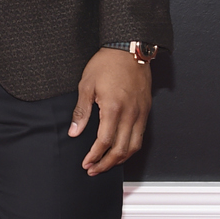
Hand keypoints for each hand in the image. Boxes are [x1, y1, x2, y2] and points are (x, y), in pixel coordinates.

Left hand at [69, 48, 151, 175]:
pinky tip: (120, 150)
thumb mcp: (86, 85)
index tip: (86, 163)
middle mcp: (130, 114)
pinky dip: (130, 148)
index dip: (94, 156)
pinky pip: (140, 136)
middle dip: (106, 164)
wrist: (129, 49)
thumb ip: (81, 112)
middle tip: (94, 169)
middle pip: (121, 150)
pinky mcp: (146, 110)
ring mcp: (140, 113)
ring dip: (120, 160)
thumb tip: (74, 133)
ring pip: (134, 146)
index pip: (104, 142)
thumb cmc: (107, 64)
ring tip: (107, 164)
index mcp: (113, 108)